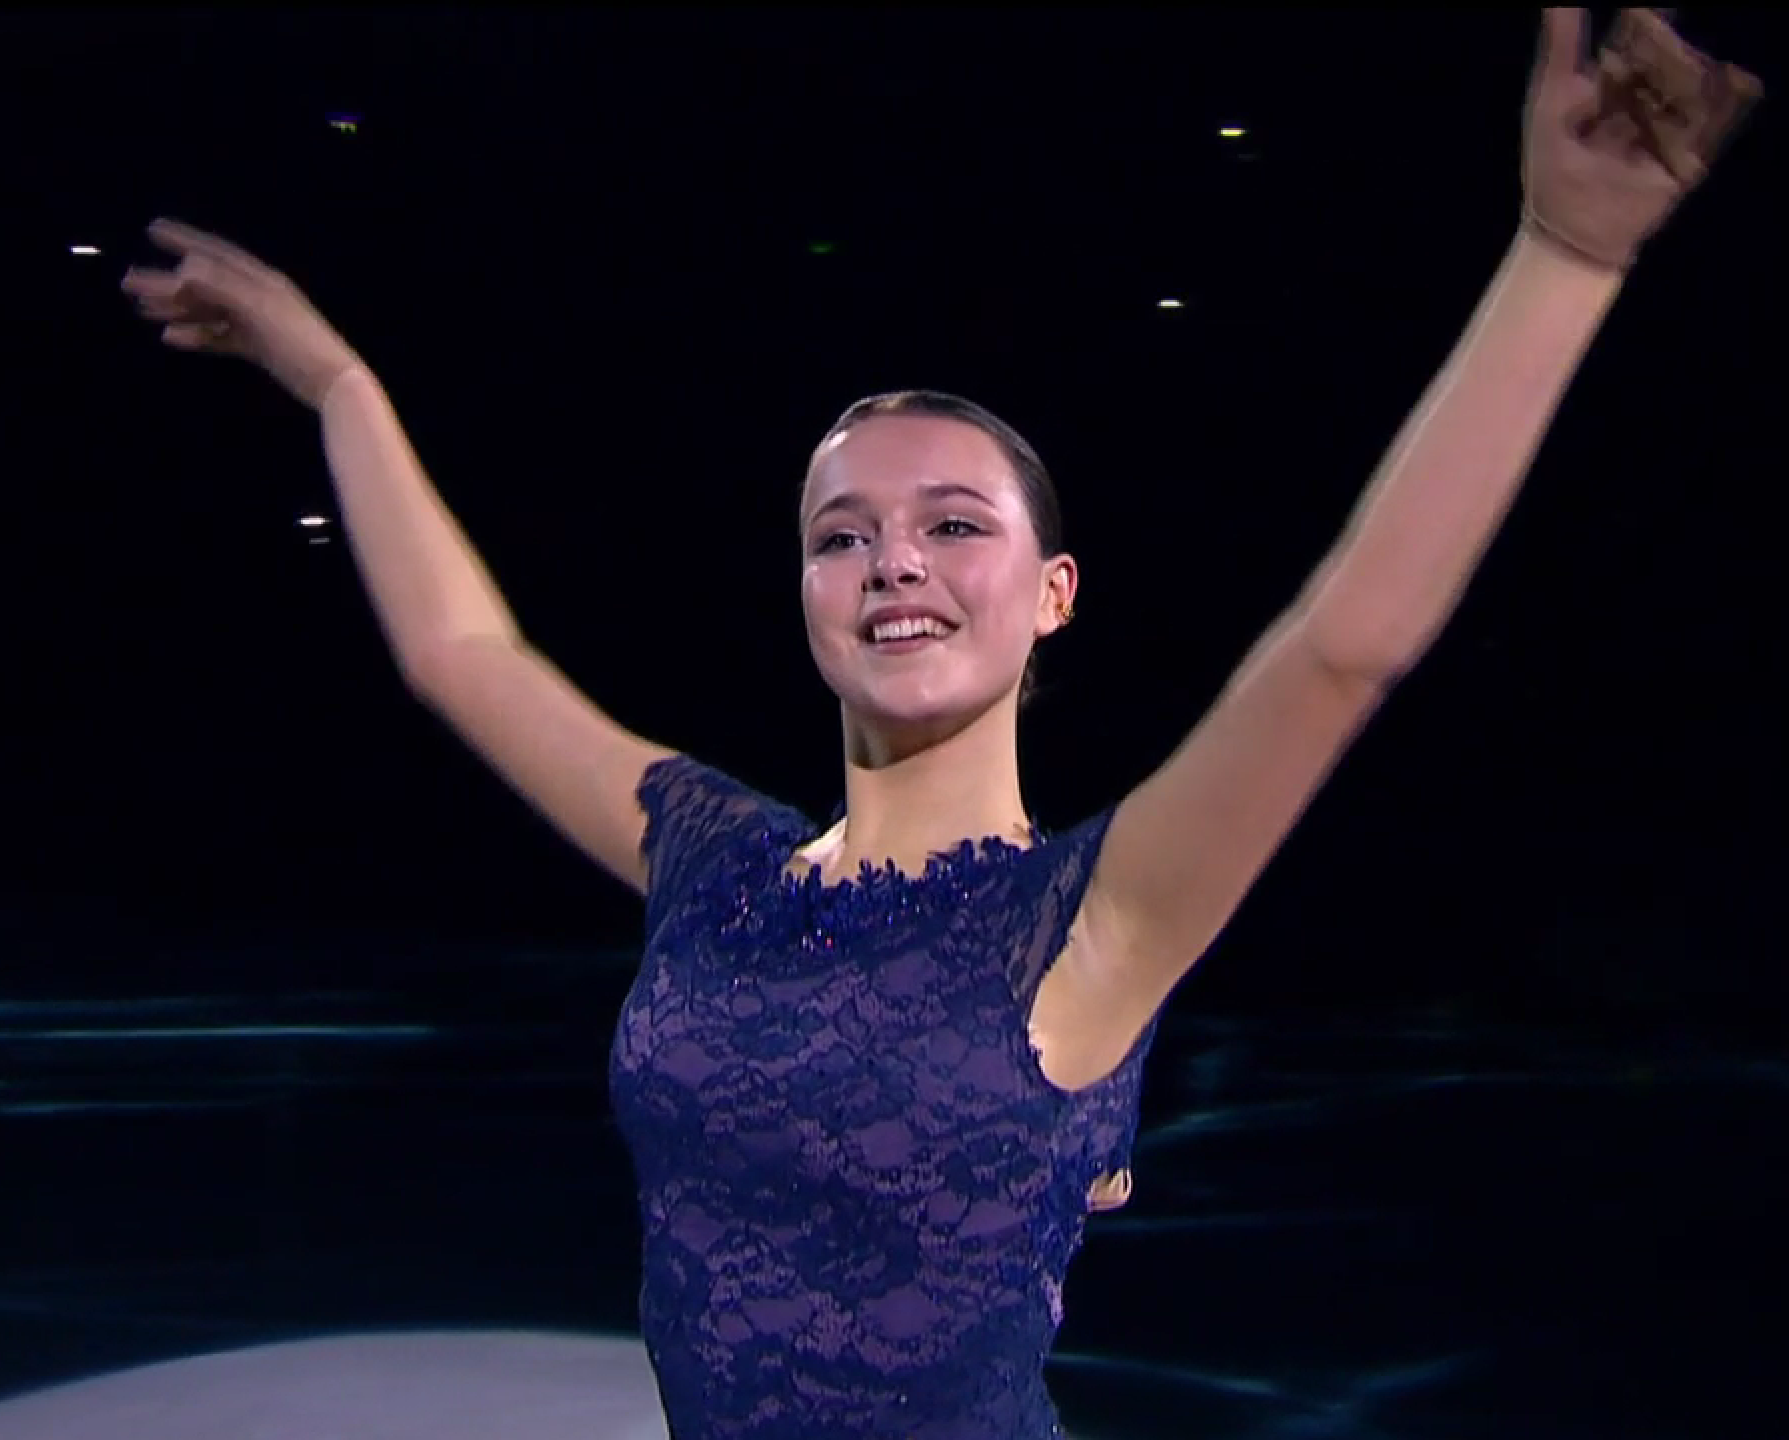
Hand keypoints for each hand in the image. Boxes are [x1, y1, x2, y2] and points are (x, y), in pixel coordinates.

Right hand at [121, 220, 363, 410]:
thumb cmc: (299, 341)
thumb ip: (221, 286)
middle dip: (167, 282)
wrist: (332, 383)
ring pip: (209, 311)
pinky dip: (197, 336)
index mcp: (261, 280)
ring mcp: (258, 322)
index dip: (185, 239)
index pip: (216, 253)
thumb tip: (183, 268)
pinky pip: (221, 337)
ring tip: (143, 310)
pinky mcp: (259, 348)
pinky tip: (171, 338)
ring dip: (176, 309)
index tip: (153, 228)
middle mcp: (258, 296)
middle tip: (129, 283)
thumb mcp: (258, 309)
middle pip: (205, 284)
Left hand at [1522, 8, 1761, 270]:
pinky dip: (1722, 101)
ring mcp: (1667, 125)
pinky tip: (1731, 80)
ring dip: (1688, 72)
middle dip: (1669, 45)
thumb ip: (1561, 47)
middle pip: (1666, 59)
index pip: (1634, 38)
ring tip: (1682, 64)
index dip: (1648, 17)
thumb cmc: (1552, 167)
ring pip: (1690, 85)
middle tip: (1667, 30)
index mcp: (1608, 84)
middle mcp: (1642, 99)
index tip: (1655, 5)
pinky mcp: (1686, 154)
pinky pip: (1711, 122)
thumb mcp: (1550, 100)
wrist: (1569, 229)